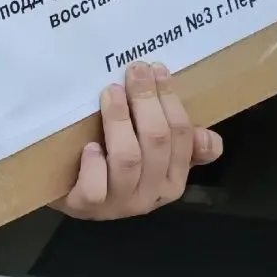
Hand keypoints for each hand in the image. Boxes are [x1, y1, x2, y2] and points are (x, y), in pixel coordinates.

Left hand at [52, 61, 222, 220]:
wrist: (68, 193)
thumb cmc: (112, 164)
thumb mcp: (148, 151)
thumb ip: (178, 142)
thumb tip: (208, 136)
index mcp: (174, 179)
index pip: (182, 135)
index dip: (170, 99)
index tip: (156, 69)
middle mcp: (152, 194)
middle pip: (156, 141)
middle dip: (146, 100)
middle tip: (134, 71)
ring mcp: (120, 203)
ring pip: (128, 159)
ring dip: (120, 121)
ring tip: (111, 93)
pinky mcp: (88, 208)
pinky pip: (96, 187)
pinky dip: (95, 164)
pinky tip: (90, 146)